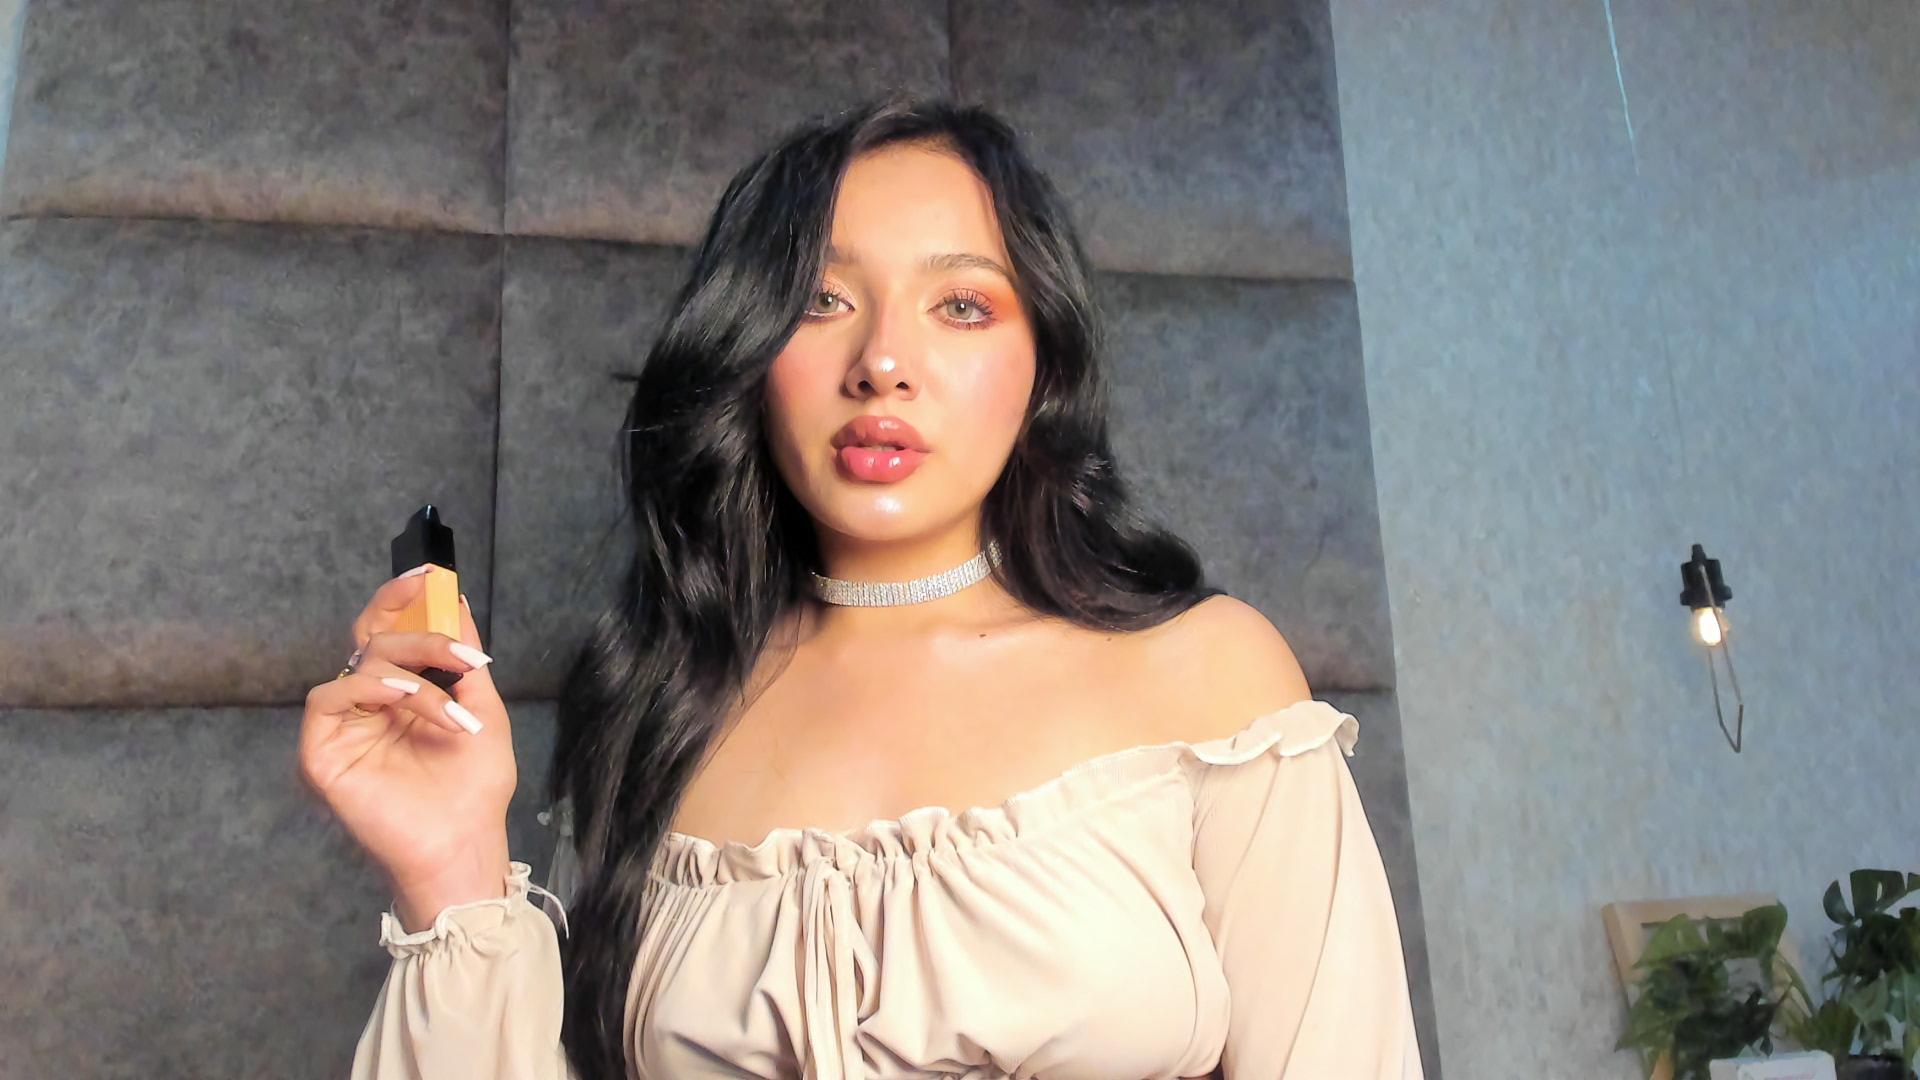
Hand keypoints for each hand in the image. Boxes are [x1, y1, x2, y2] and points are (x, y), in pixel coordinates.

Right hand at [297, 567, 516, 913]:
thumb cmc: (474, 788)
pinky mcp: (320, 752)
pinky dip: (375, 689)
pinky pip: (329, 697)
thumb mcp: (483, 711)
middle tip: (455, 641)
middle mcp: (368, 707)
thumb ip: (464, 659)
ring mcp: (342, 728)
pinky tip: (412, 702)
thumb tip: (455, 601)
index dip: (402, 600)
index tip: (431, 573)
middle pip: (372, 640)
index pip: (391, 634)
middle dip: (415, 628)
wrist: (464, 844)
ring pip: (361, 665)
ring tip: (455, 708)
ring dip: (414, 673)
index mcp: (402, 695)